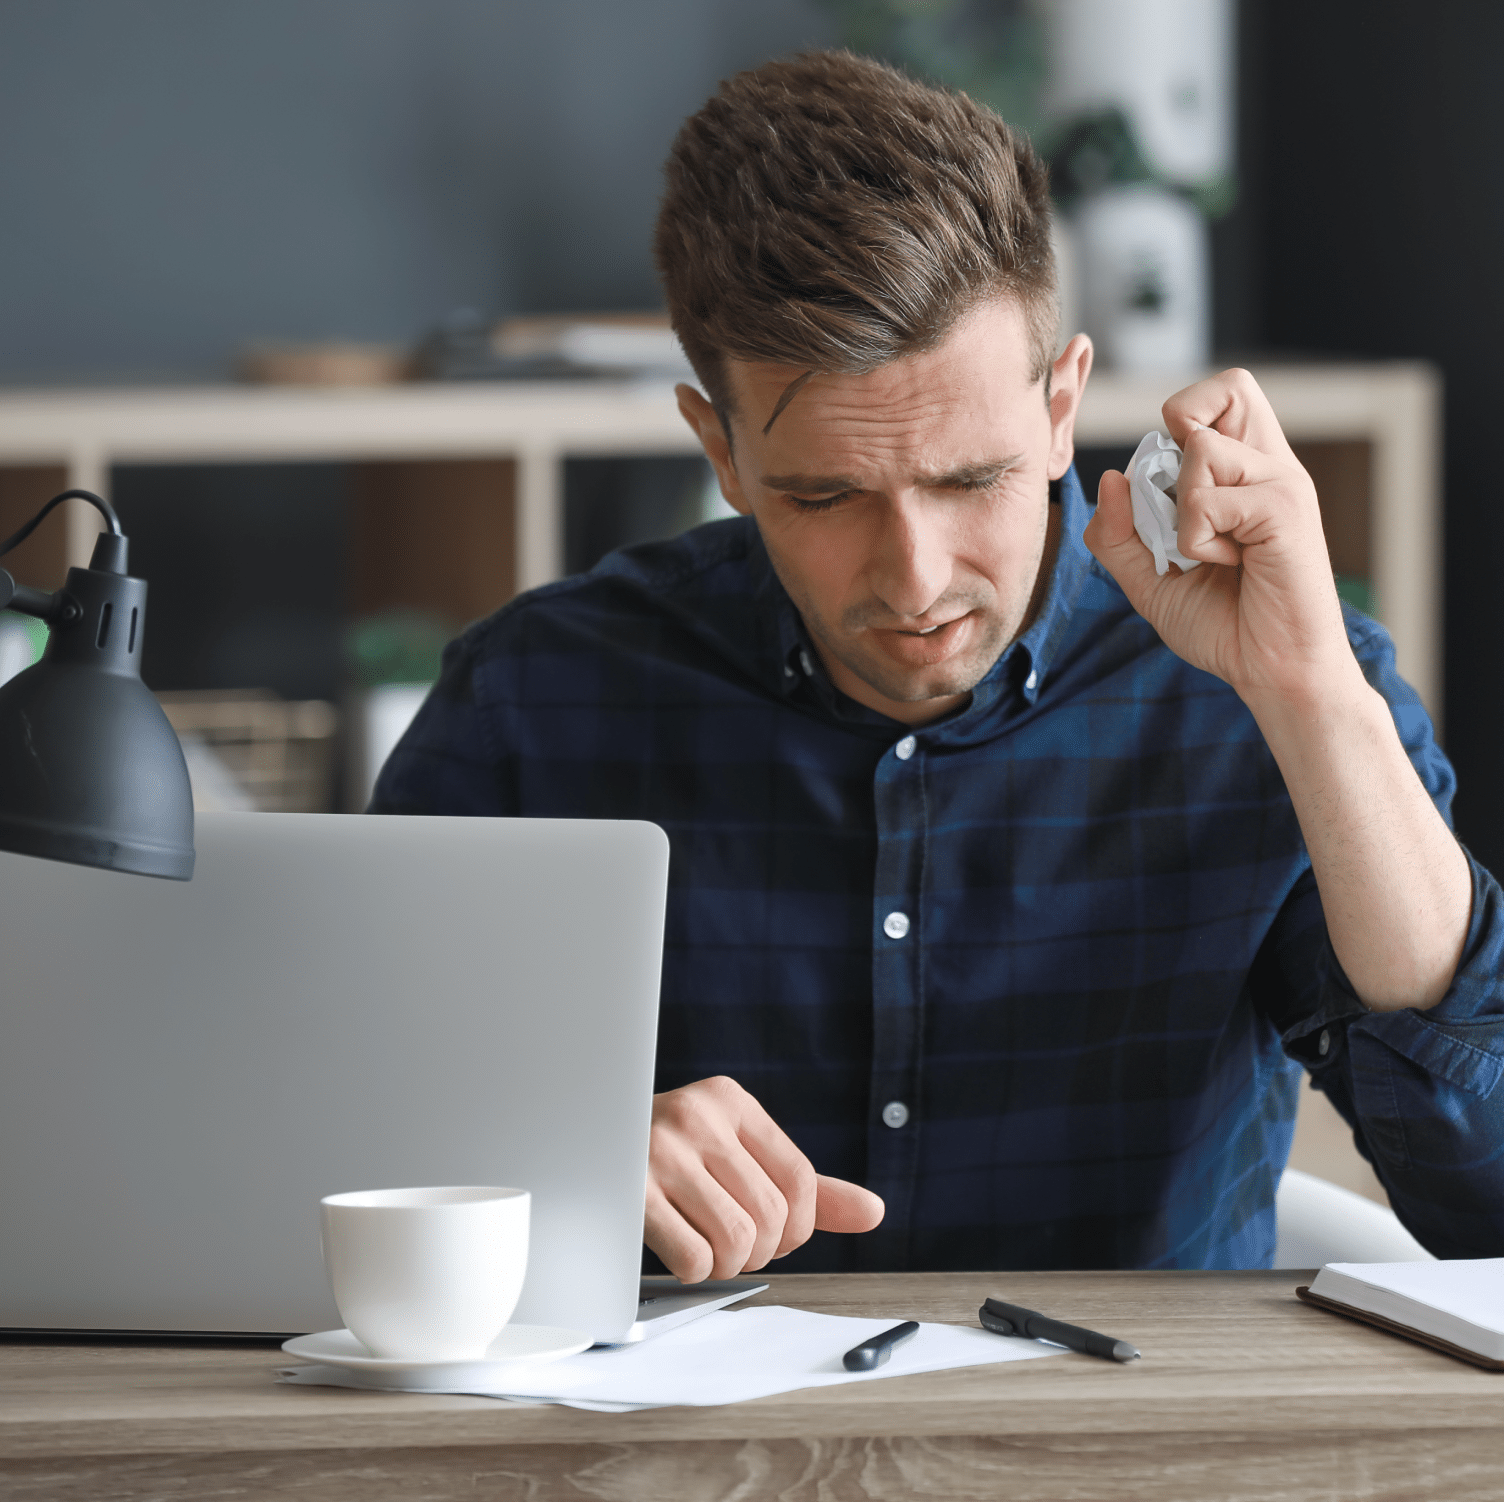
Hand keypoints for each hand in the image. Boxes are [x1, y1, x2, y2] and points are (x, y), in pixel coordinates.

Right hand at [644, 1076, 884, 1282]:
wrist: (585, 1147)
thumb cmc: (671, 1159)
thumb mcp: (737, 1155)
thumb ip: (806, 1186)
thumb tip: (875, 1213)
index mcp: (730, 1101)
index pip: (800, 1180)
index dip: (799, 1227)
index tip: (778, 1237)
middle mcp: (697, 1116)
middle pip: (770, 1214)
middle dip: (761, 1249)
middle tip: (735, 1246)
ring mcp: (659, 1150)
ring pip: (736, 1239)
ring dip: (728, 1264)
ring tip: (708, 1250)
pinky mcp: (628, 1192)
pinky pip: (693, 1257)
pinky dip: (695, 1272)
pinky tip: (678, 1252)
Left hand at [1082, 368, 1358, 706]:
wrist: (1271, 672)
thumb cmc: (1224, 624)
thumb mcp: (1149, 579)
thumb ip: (1118, 535)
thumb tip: (1110, 479)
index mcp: (1244, 472)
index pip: (1220, 396)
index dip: (1181, 416)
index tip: (1167, 480)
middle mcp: (1269, 466)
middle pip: (1230, 387)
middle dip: (1184, 426)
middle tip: (1183, 496)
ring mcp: (1282, 484)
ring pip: (1200, 450)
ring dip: (1181, 509)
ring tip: (1210, 552)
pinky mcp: (1287, 510)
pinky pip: (1208, 501)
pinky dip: (1196, 539)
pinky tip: (1230, 565)